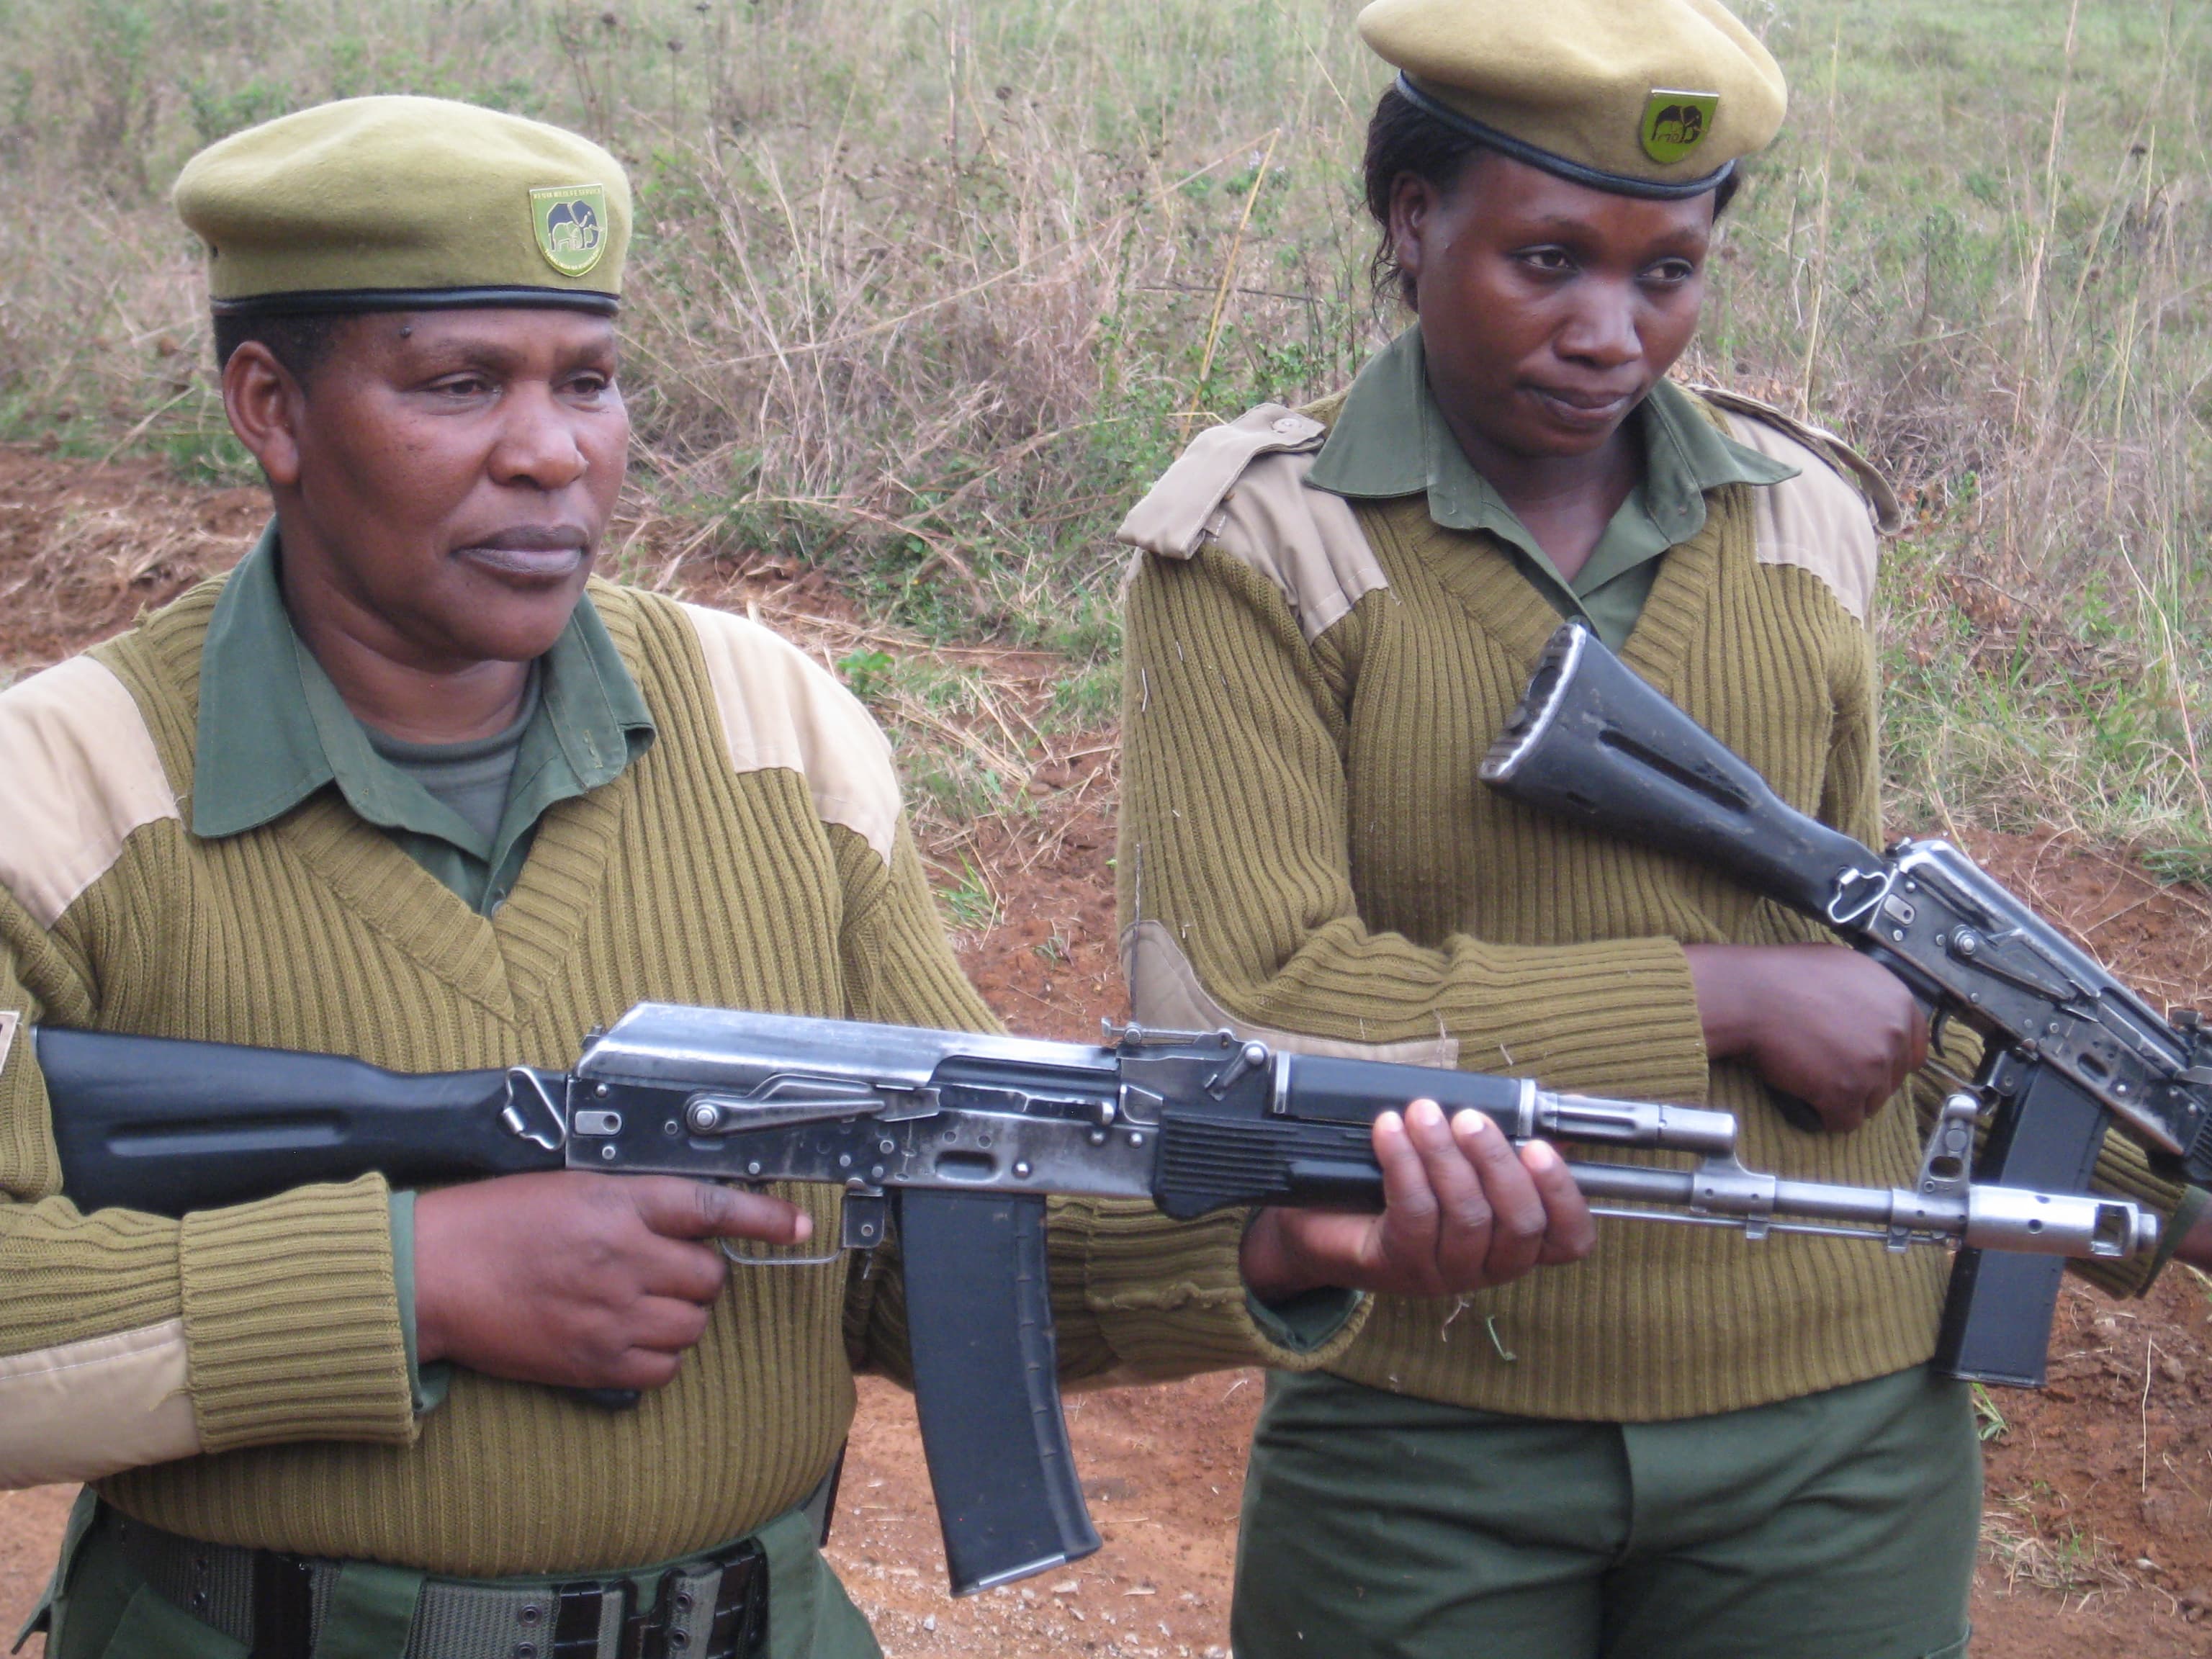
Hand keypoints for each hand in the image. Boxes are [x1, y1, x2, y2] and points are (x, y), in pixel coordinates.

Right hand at [414, 1171, 811, 1390]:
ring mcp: (611, 1314)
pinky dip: (657, 1357)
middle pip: (710, 1276)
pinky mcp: (594, 1362)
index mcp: (618, 1203)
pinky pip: (663, 1369)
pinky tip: (626, 1337)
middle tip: (659, 1267)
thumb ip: (631, 1199)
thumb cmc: (493, 1224)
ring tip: (636, 1301)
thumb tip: (688, 1215)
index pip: (712, 1206)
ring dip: (678, 1314)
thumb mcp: (569, 1187)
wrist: (431, 1275)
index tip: (797, 1227)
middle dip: (696, 1273)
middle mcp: (624, 1258)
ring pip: (692, 1324)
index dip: (763, 1219)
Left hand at [1238, 1100, 1595, 1300]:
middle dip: (1498, 1163)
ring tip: (1422, 1112)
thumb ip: (1497, 1142)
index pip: (1568, 1240)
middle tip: (1470, 1118)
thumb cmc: (1397, 1184)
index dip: (1565, 1197)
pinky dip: (1404, 1163)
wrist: (1318, 1222)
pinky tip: (1389, 1129)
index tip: (1540, 1147)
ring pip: (1466, 1215)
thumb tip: (1543, 1111)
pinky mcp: (1400, 1264)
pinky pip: (1415, 1213)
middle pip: (1520, 1224)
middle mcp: (1487, 1265)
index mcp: (1514, 1242)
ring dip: (1445, 1155)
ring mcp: (1445, 1272)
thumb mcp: (1453, 1159)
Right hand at [1687, 943, 1927, 1133]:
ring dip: (1846, 1099)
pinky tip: (1810, 1102)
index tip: (1869, 1064)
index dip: (1888, 1059)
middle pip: (1892, 1079)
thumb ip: (1869, 993)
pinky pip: (1845, 1121)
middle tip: (1831, 1070)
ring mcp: (1872, 1064)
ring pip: (1871, 1102)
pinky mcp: (1846, 1091)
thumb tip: (1871, 1014)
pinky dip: (1827, 1117)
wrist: (1748, 995)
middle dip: (1864, 1079)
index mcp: (1897, 1001)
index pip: (1915, 1049)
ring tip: (1816, 1083)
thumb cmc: (1781, 977)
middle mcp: (1893, 1033)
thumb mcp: (1841, 966)